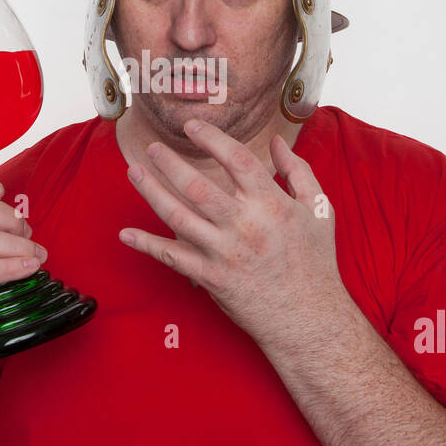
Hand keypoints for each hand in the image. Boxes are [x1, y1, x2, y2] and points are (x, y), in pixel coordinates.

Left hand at [119, 118, 346, 354]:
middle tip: (153, 148)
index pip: (237, 160)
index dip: (211, 139)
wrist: (309, 318)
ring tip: (134, 172)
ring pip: (178, 216)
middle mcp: (245, 225)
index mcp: (272, 204)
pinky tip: (126, 233)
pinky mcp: (211, 277)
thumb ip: (299, 172)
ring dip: (151, 192)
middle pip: (197, 186)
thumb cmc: (315, 262)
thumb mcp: (319, 210)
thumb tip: (277, 143)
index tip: (191, 127)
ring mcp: (225, 252)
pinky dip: (147, 245)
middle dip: (169, 163)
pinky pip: (172, 257)